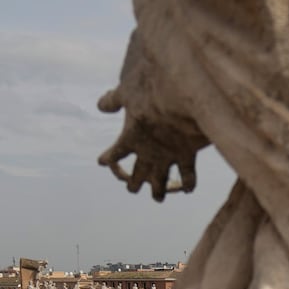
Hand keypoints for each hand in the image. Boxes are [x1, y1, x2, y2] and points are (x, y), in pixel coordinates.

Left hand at [97, 47, 206, 202]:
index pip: (115, 154)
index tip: (102, 162)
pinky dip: (188, 183)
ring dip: (158, 192)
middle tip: (132, 188)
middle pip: (137, 175)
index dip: (108, 158)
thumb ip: (113, 101)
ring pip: (160, 182)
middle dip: (133, 183)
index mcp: (130, 138)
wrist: (181, 95)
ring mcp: (167, 158)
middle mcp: (147, 153)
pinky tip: (188, 190)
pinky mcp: (186, 157)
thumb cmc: (150, 90)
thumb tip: (100, 106)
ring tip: (157, 198)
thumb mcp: (127, 91)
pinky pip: (188, 176)